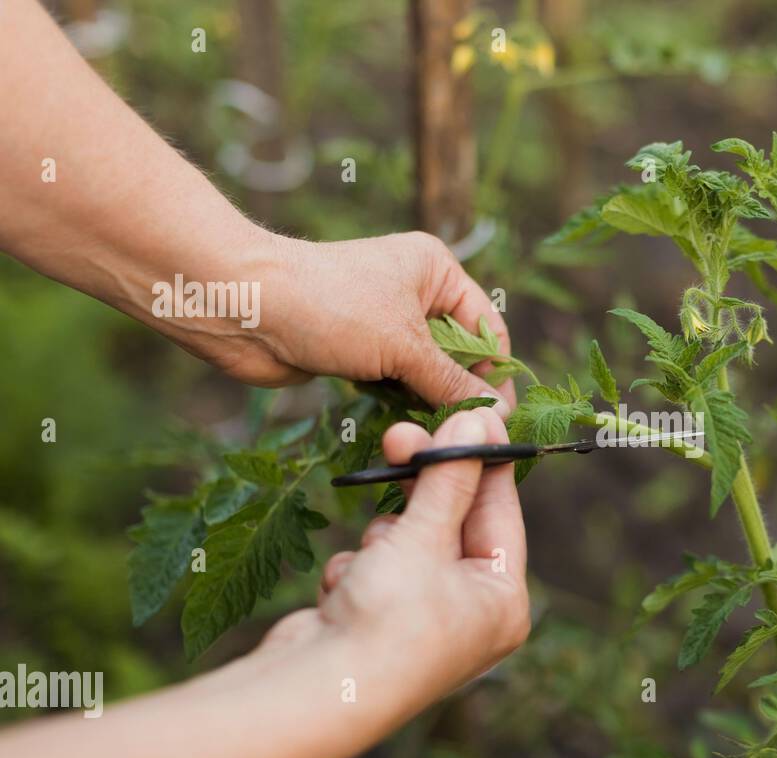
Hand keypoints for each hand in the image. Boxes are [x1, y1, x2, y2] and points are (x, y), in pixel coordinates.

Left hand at [180, 230, 515, 413]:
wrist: (244, 308)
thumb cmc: (329, 306)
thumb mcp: (404, 346)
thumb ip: (452, 383)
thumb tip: (495, 415)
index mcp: (436, 271)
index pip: (487, 329)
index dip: (496, 374)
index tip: (499, 420)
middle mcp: (415, 293)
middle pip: (460, 355)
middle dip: (462, 392)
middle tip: (466, 434)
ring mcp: (385, 324)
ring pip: (427, 374)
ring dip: (429, 403)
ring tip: (433, 432)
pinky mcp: (359, 352)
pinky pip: (396, 385)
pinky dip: (401, 406)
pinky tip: (403, 425)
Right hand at [265, 407, 529, 717]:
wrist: (312, 696)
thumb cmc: (385, 622)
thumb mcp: (423, 537)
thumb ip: (449, 477)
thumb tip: (479, 418)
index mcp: (504, 601)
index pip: (500, 510)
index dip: (478, 459)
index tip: (463, 412)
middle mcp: (471, 614)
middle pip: (451, 522)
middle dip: (420, 492)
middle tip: (399, 437)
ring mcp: (423, 621)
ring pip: (406, 541)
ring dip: (382, 540)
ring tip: (368, 566)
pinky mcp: (378, 622)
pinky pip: (374, 568)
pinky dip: (356, 571)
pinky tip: (343, 596)